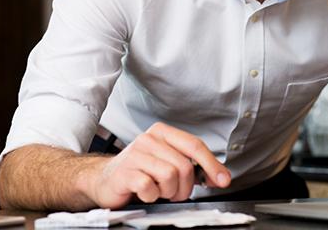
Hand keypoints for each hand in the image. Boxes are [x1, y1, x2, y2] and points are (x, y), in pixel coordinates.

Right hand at [86, 123, 230, 207]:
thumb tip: (218, 176)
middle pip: (185, 165)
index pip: (195, 145)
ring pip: (170, 177)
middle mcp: (149, 139)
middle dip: (185, 186)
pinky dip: (152, 196)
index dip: (212, 165)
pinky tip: (145, 192)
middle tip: (176, 193)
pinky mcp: (125, 172)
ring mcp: (136, 154)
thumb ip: (191, 165)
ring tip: (158, 190)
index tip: (223, 180)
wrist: (103, 179)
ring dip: (168, 192)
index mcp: (163, 132)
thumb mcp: (166, 161)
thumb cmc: (139, 171)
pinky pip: (151, 188)